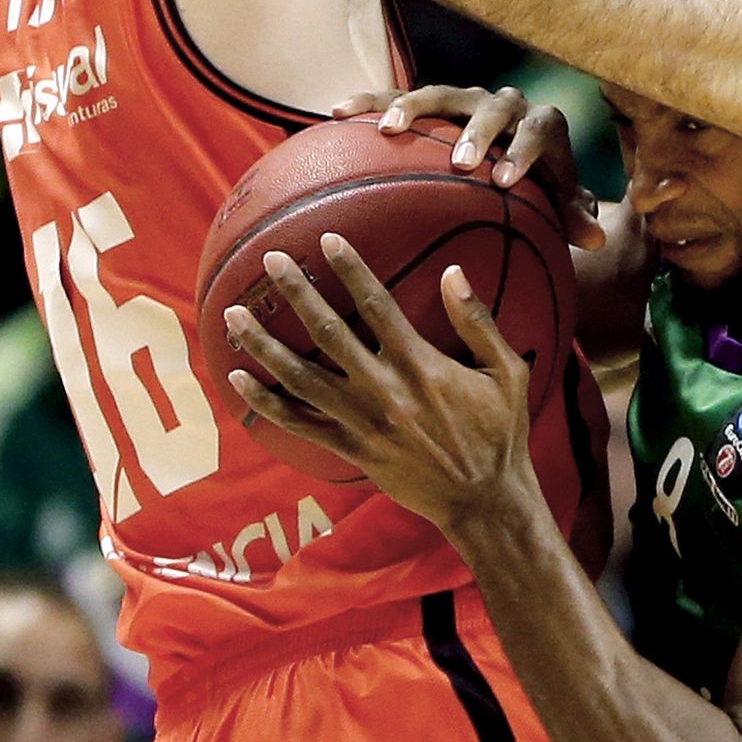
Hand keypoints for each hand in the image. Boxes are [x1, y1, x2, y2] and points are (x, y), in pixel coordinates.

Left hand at [226, 236, 537, 535]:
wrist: (483, 500)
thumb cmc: (499, 432)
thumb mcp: (506, 371)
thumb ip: (476, 321)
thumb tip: (452, 271)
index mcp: (422, 366)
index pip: (378, 306)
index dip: (351, 270)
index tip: (327, 240)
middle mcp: (385, 391)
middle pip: (329, 334)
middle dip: (297, 294)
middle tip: (270, 261)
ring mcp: (363, 423)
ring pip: (301, 379)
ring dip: (265, 346)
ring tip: (235, 317)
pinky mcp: (352, 450)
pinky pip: (299, 425)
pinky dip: (266, 403)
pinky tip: (238, 379)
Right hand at [332, 83, 604, 249]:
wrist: (514, 151)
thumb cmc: (539, 185)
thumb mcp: (558, 201)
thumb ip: (573, 215)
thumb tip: (595, 239)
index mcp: (541, 123)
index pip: (540, 130)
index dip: (525, 152)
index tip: (505, 181)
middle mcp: (504, 103)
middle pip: (491, 107)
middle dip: (478, 132)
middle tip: (463, 162)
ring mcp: (465, 98)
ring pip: (440, 94)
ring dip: (415, 107)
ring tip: (390, 128)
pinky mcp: (431, 102)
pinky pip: (396, 97)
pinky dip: (370, 102)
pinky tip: (338, 113)